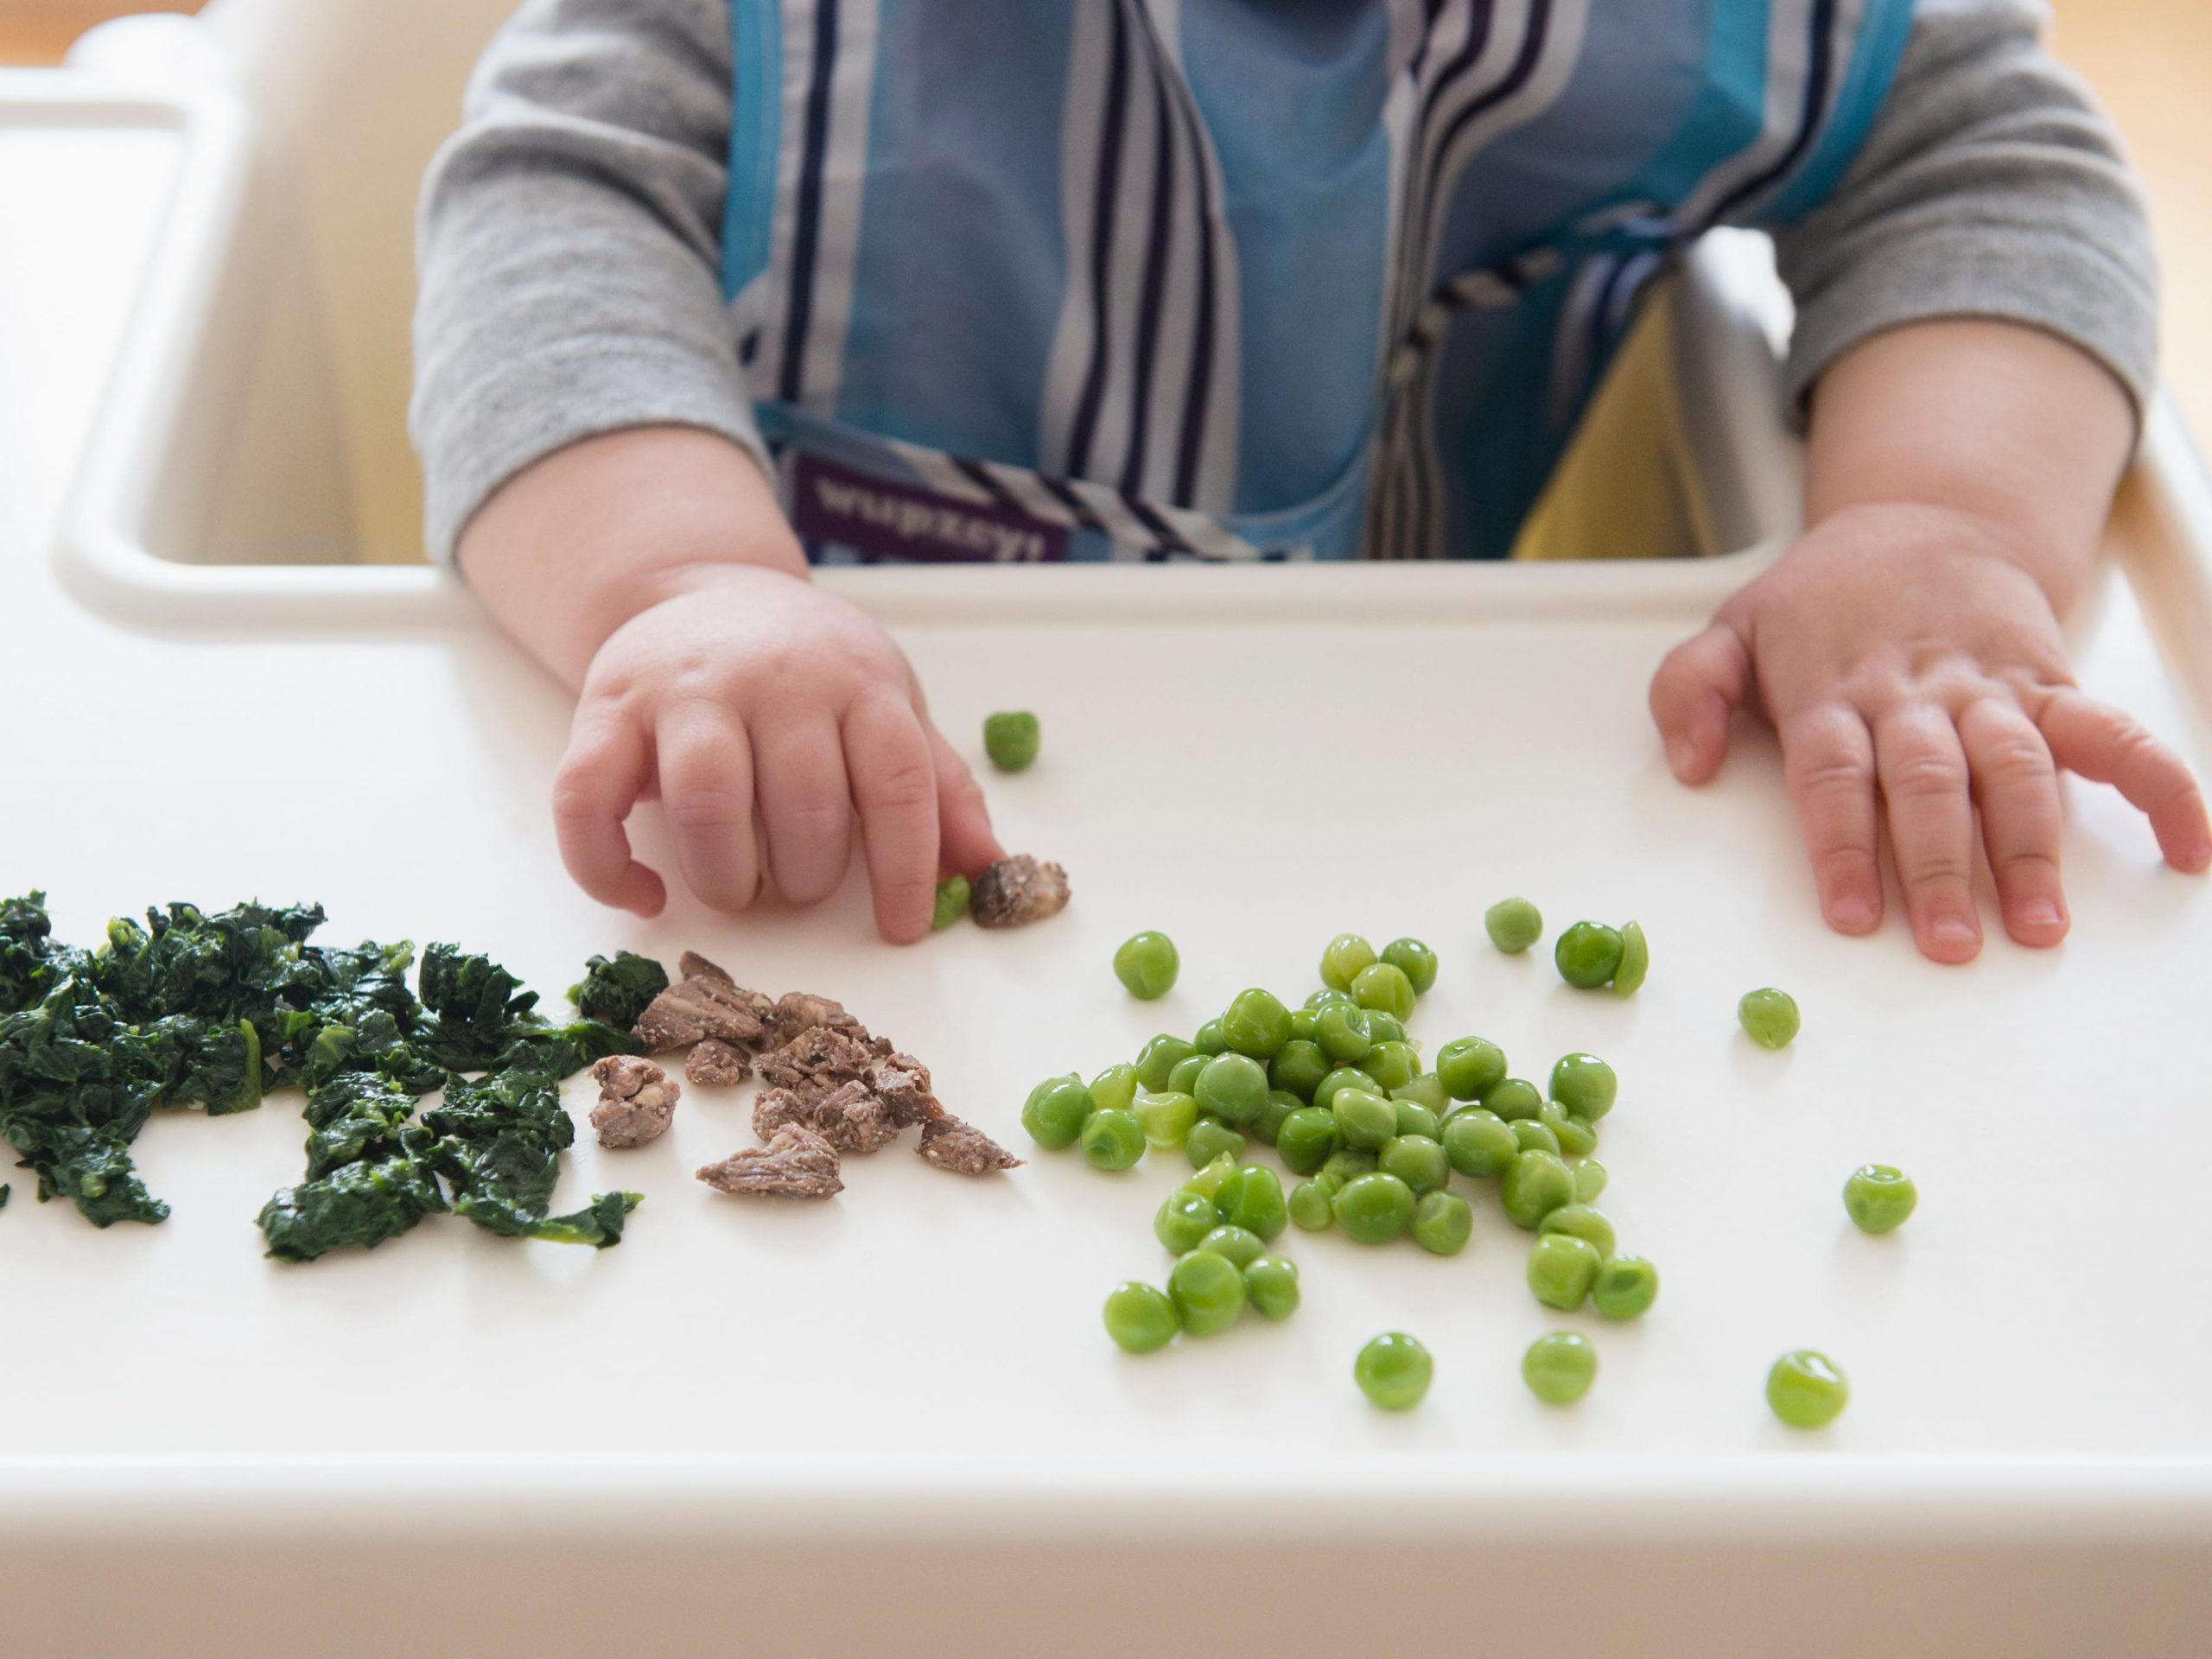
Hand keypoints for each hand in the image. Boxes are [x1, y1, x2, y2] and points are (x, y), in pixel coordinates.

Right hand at [553, 565, 1000, 940]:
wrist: (702, 588)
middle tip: (802, 890)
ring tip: (739, 891)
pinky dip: (608, 867)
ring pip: (706, 798)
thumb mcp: (888, 704)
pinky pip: (587, 800)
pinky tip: (647, 895)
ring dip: (727, 875)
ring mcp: (683, 690)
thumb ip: (936, 784)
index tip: (902, 928)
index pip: (895, 780)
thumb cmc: (811, 669)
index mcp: (856, 680)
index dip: (905, 866)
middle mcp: (773, 678)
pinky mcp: (605, 710)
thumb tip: (989, 865)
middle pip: (802, 798)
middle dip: (809, 874)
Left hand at [1650, 502, 2210, 960]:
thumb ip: (1690, 690)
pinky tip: (2187, 847)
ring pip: (2017, 769)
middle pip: (1930, 782)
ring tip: (2039, 925)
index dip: (1844, 846)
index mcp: (1833, 689)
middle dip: (1941, 865)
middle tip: (1949, 942)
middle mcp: (1915, 694)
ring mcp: (1989, 690)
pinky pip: (2112, 735)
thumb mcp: (1733, 626)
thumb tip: (1687, 763)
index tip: (1851, 914)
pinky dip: (2159, 785)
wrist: (1927, 519)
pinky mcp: (2050, 685)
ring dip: (2032, 848)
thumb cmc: (1824, 597)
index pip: (1835, 775)